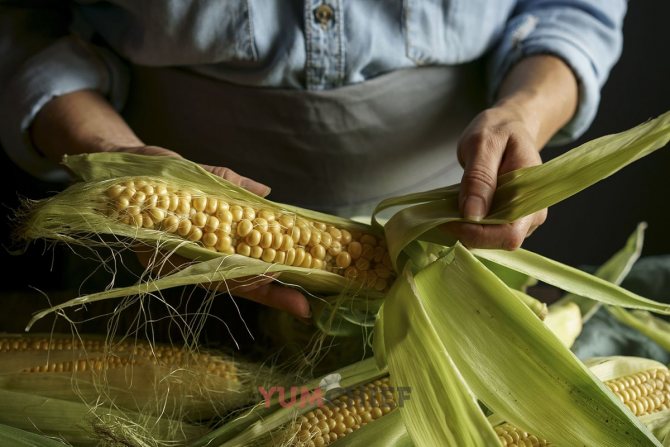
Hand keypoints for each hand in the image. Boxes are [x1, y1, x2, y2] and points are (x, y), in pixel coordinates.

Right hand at [31, 90, 308, 317]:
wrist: (123, 171)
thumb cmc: (148, 171)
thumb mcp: (182, 170)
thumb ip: (225, 180)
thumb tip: (265, 191)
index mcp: (174, 247)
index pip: (220, 271)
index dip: (251, 280)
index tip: (278, 283)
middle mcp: (185, 258)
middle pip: (233, 282)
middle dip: (270, 294)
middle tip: (303, 307)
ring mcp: (194, 256)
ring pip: (234, 278)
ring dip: (267, 287)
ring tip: (301, 296)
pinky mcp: (202, 245)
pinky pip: (231, 262)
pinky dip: (256, 265)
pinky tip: (282, 267)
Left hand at [442, 102, 546, 249]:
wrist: (509, 126)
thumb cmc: (498, 130)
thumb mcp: (483, 144)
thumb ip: (479, 178)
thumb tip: (472, 215)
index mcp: (532, 194)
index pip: (509, 234)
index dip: (477, 234)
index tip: (448, 220)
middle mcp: (532, 212)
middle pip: (499, 241)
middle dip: (469, 233)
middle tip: (444, 213)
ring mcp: (522, 218)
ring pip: (492, 240)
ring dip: (467, 229)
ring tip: (452, 206)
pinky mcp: (509, 218)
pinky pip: (488, 231)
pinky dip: (470, 224)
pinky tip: (459, 208)